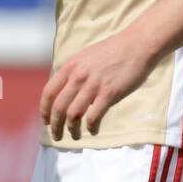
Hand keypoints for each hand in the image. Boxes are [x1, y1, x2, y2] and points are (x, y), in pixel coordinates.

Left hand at [39, 28, 156, 140]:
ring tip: (75, 137)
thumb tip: (66, 91)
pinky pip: (94, 116)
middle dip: (55, 126)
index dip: (44, 110)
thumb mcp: (86, 57)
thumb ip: (74, 72)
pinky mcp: (109, 93)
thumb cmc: (113, 51)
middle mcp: (78, 76)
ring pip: (73, 115)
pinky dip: (91, 127)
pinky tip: (93, 130)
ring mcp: (93, 85)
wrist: (137, 45)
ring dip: (72, 130)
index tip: (46, 121)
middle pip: (58, 107)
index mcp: (71, 66)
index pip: (49, 92)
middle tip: (56, 136)